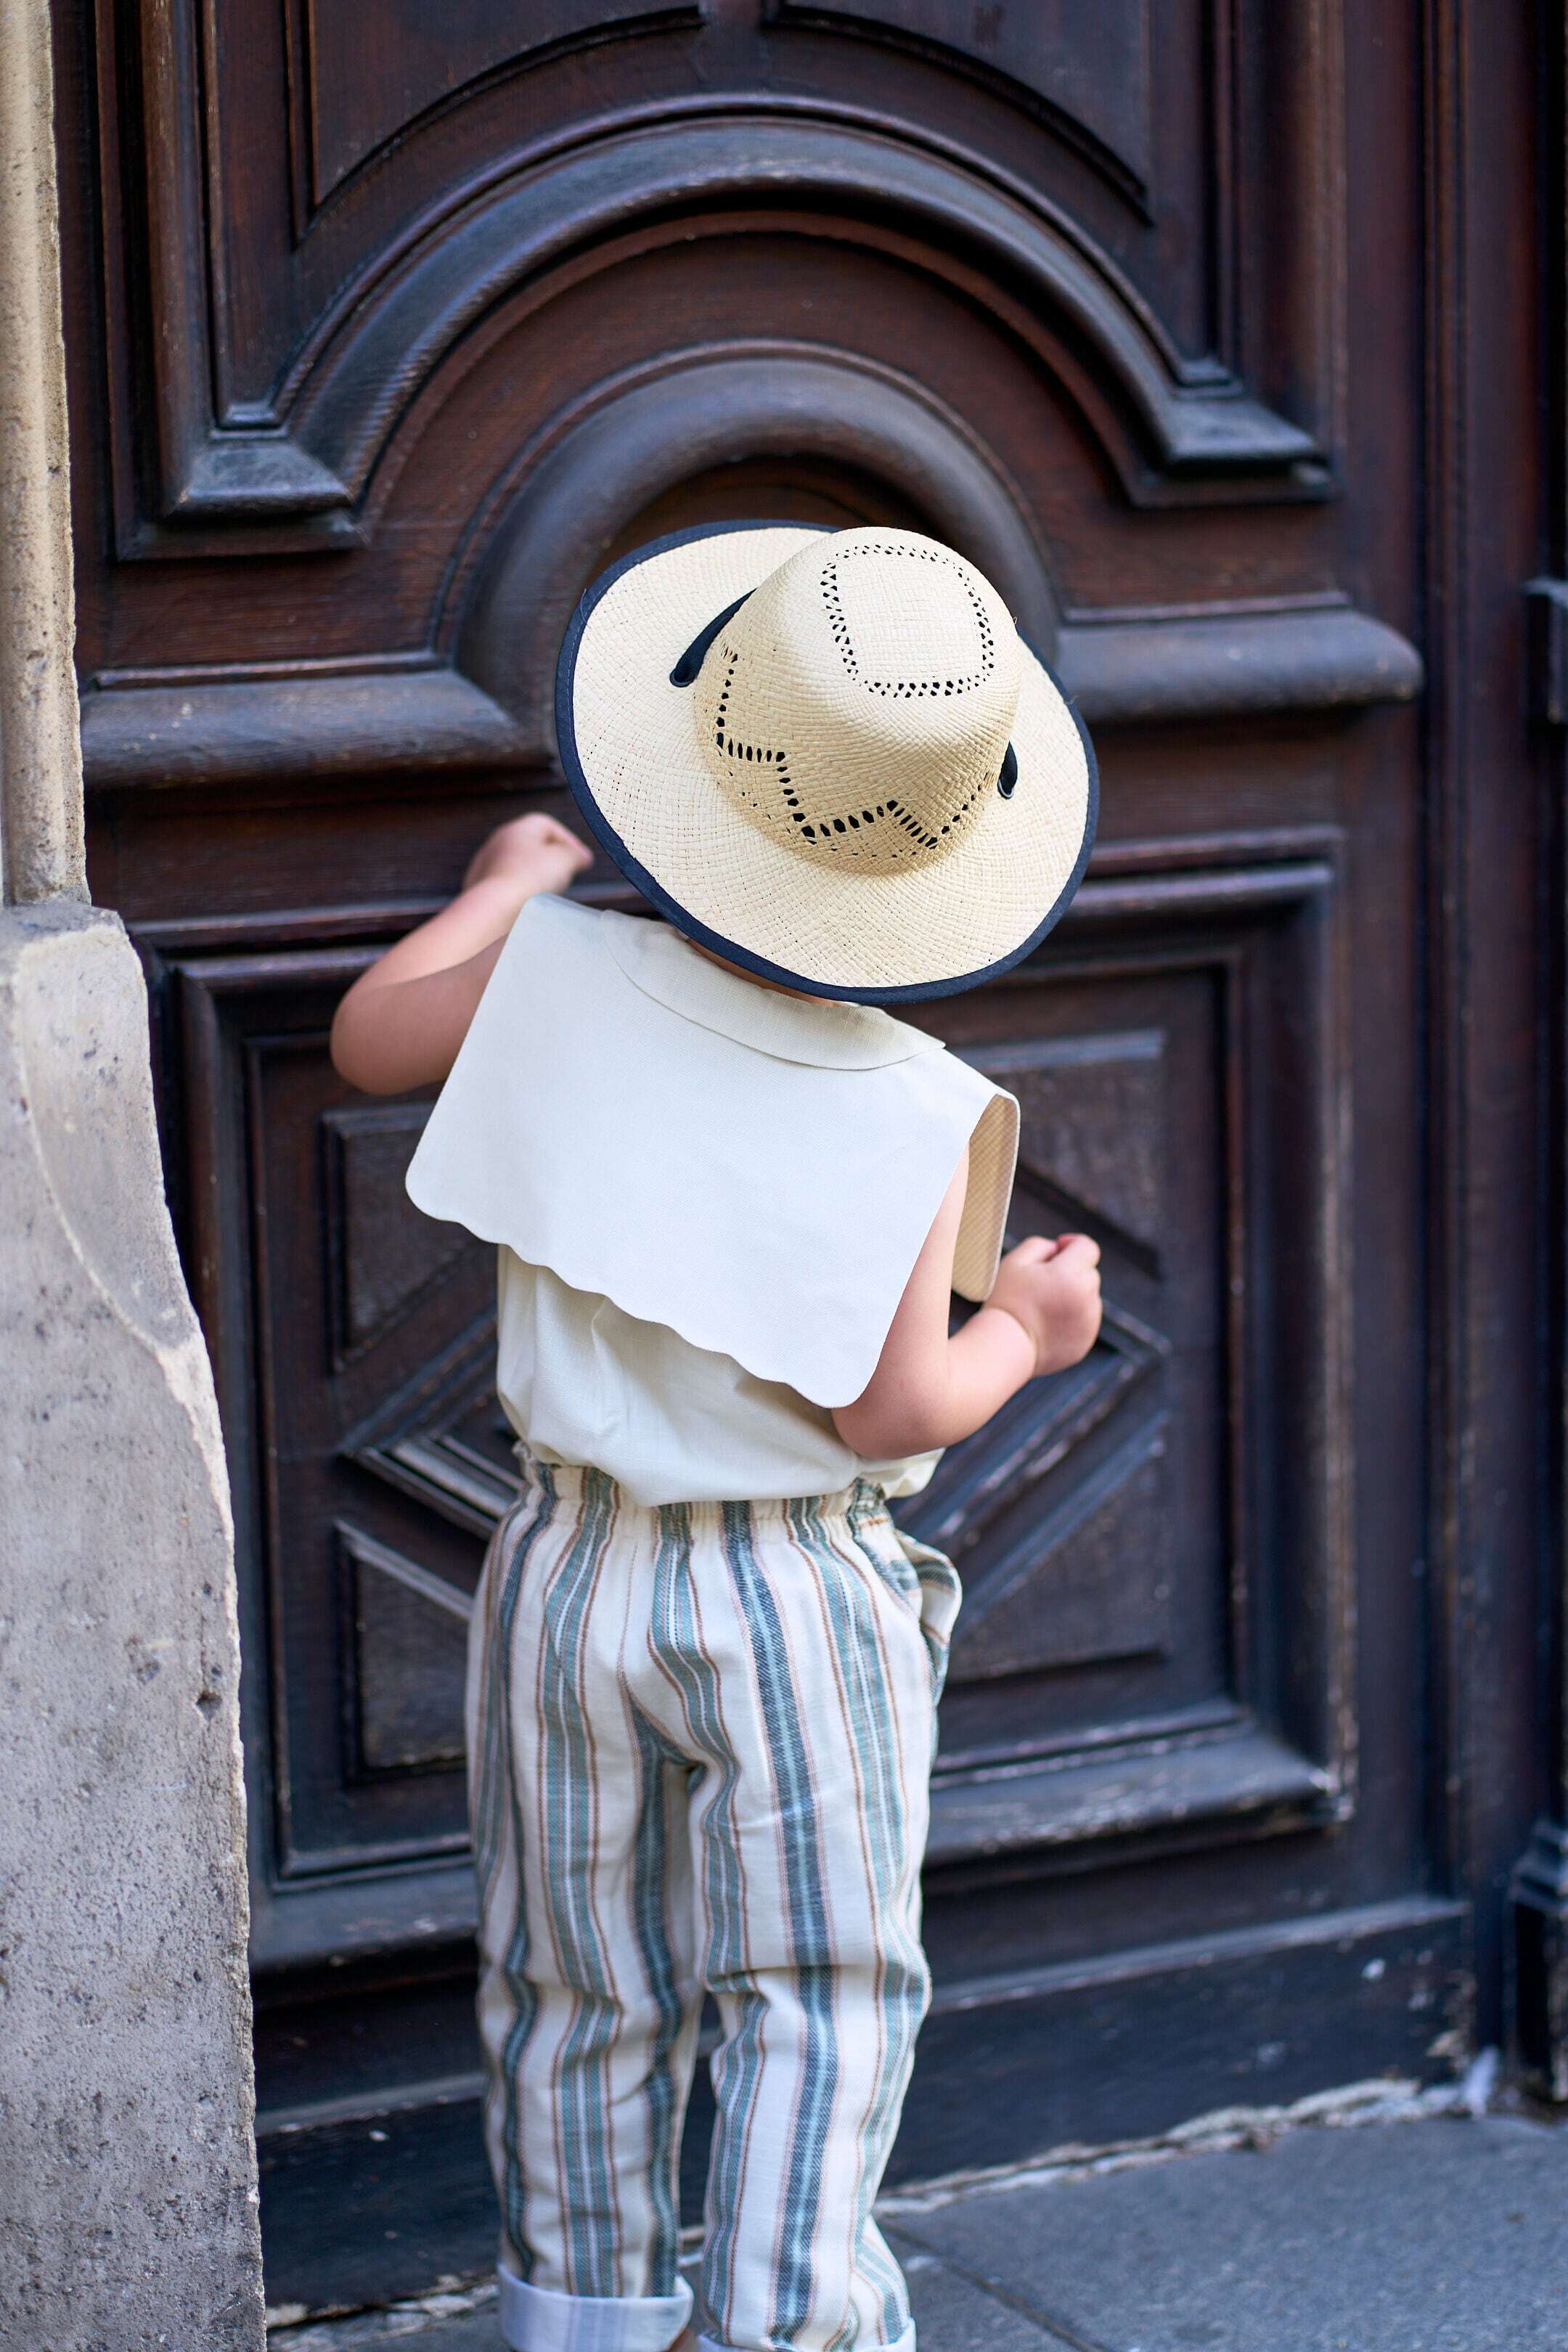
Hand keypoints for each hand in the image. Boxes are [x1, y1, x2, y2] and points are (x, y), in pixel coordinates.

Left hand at [463, 813, 592, 898]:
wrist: (495, 910)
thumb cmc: (530, 880)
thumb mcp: (565, 860)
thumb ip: (576, 854)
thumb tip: (582, 856)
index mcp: (517, 829)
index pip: (547, 825)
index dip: (569, 841)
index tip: (582, 860)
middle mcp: (497, 844)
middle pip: (532, 847)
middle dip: (552, 861)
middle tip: (567, 876)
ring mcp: (485, 867)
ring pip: (518, 868)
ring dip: (537, 879)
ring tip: (549, 896)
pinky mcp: (480, 891)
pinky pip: (507, 888)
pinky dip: (521, 894)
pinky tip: (529, 907)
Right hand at [987, 1233, 1101, 1375]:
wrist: (1005, 1348)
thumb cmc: (1006, 1301)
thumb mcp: (1015, 1263)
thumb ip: (1039, 1245)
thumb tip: (1057, 1248)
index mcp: (1071, 1274)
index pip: (1087, 1247)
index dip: (1071, 1244)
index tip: (1057, 1249)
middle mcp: (1087, 1298)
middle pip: (1088, 1272)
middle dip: (1069, 1272)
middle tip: (1040, 1284)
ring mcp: (1089, 1322)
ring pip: (1088, 1297)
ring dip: (1072, 1295)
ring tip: (1042, 1308)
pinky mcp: (1085, 1341)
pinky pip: (1085, 1321)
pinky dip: (1072, 1319)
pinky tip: (1047, 1325)